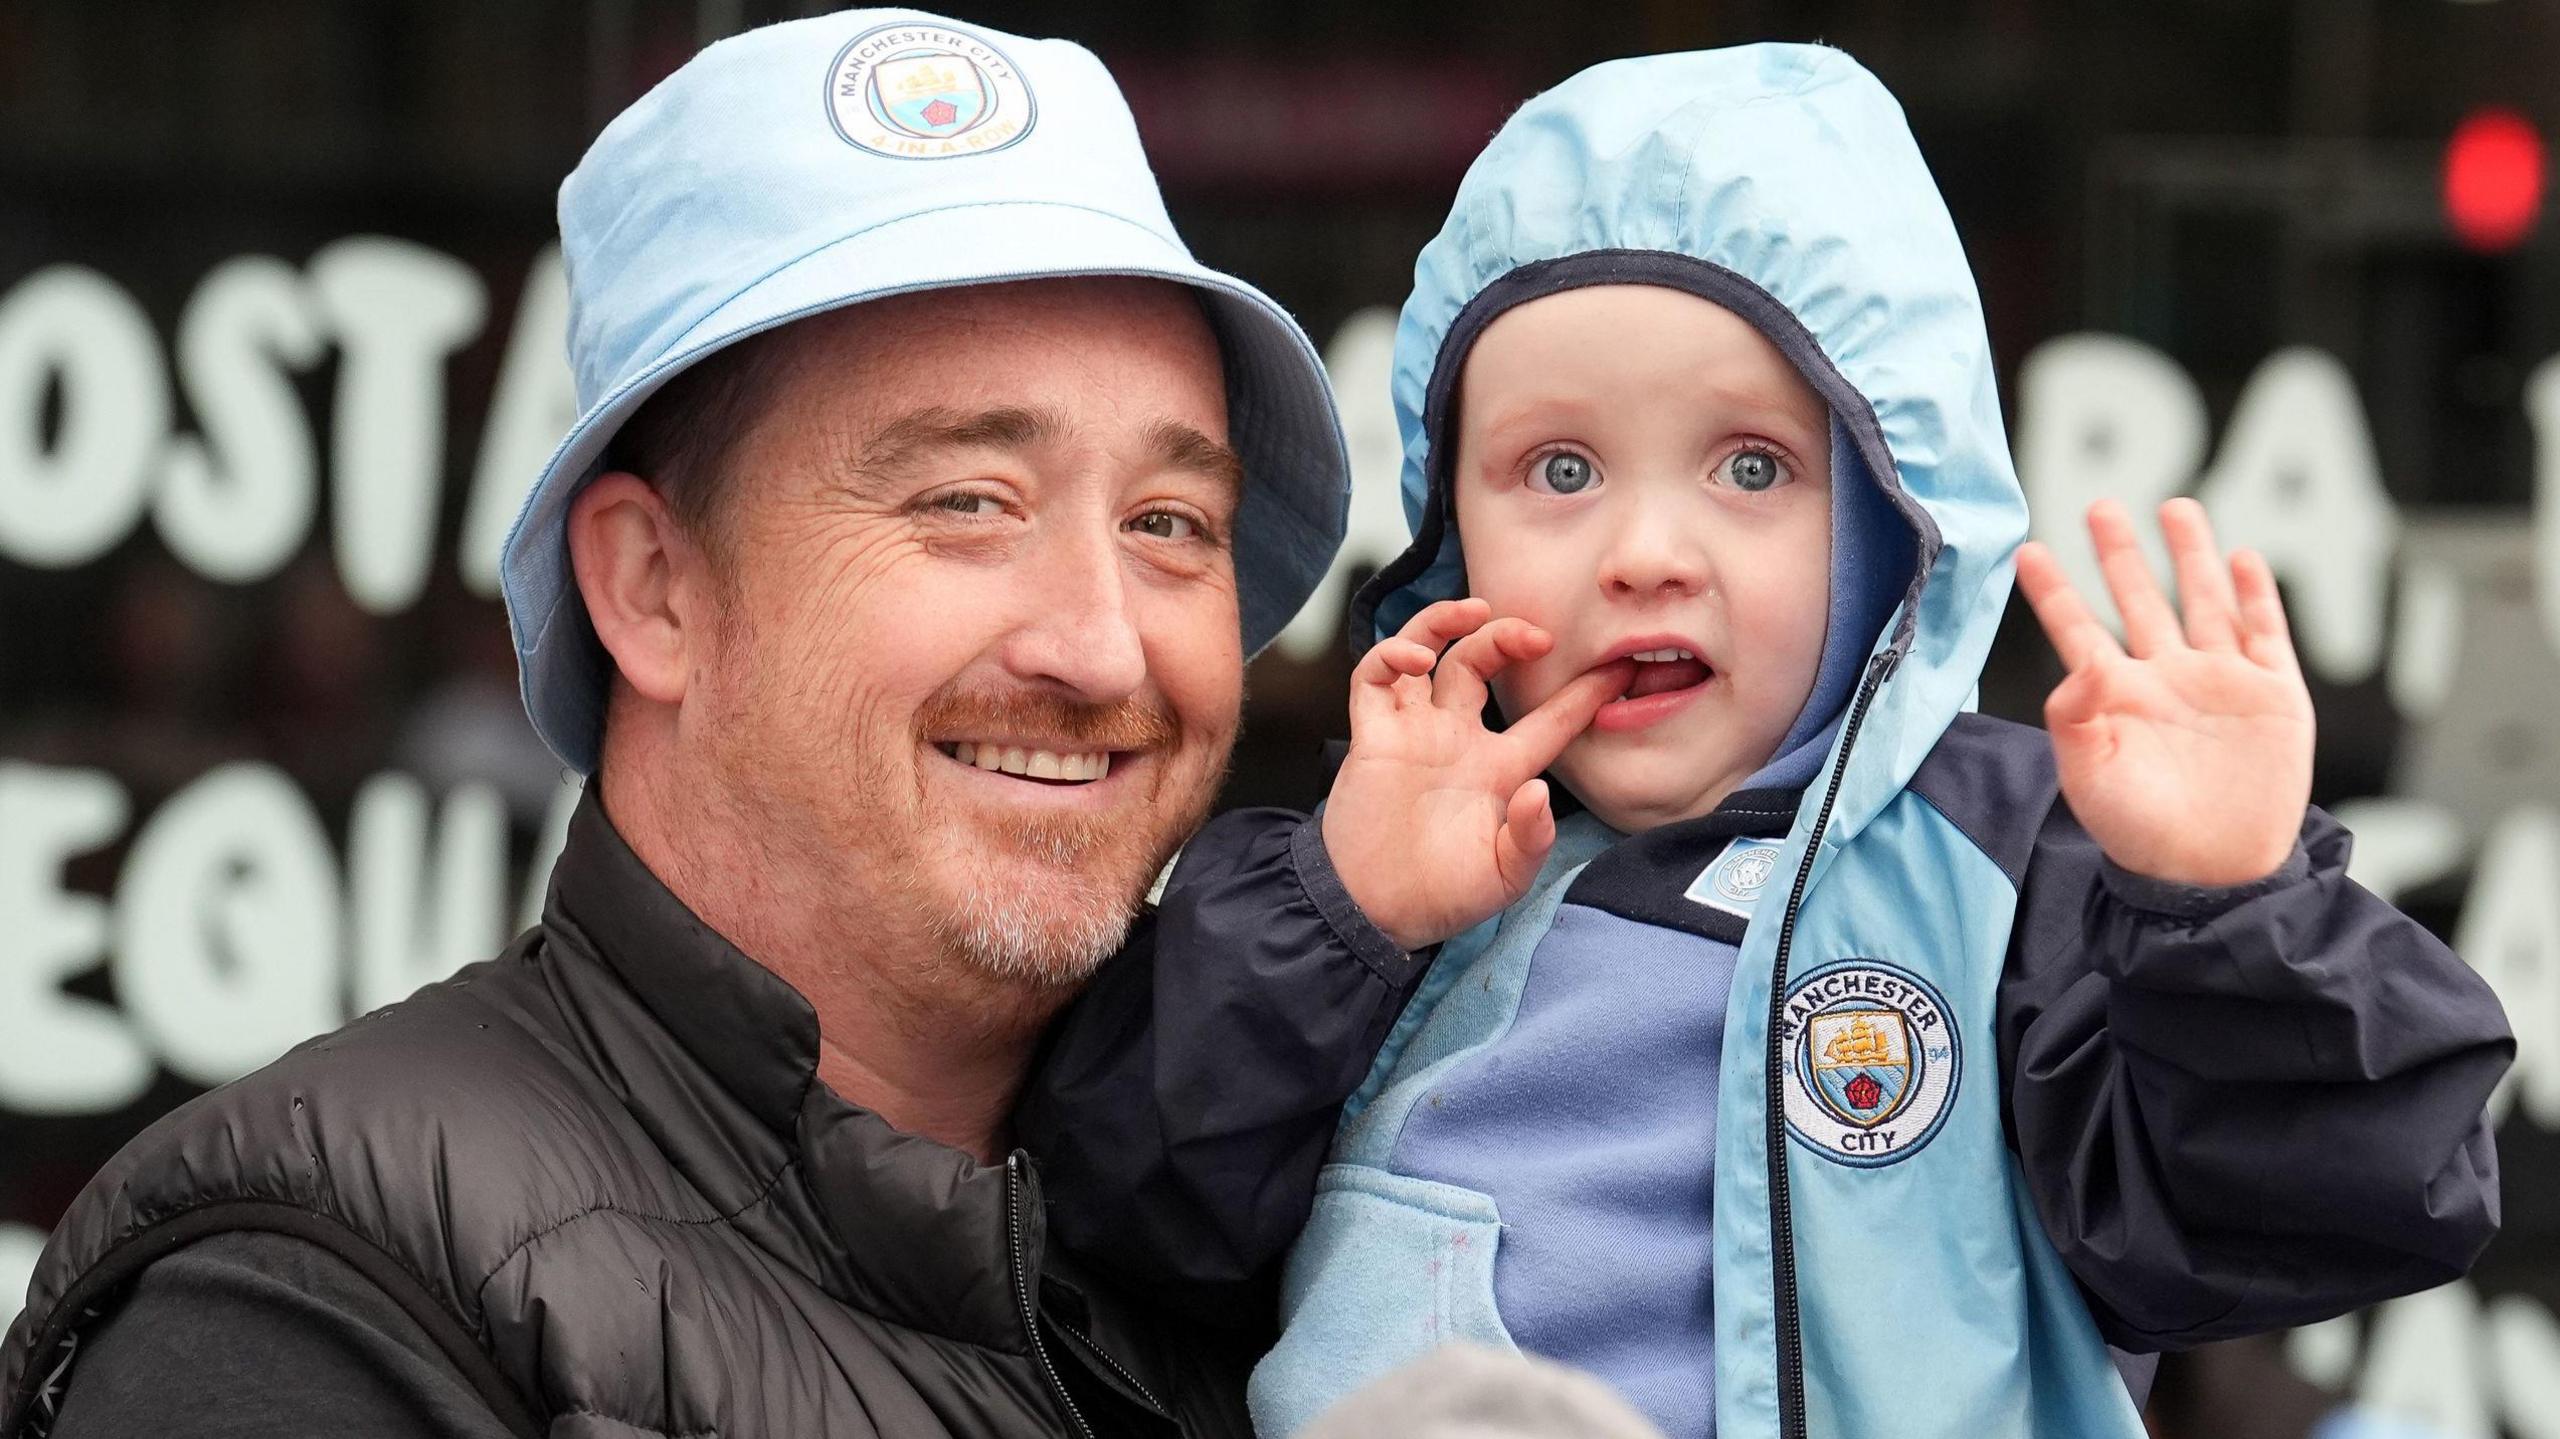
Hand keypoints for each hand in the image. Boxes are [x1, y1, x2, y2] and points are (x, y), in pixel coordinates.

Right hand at [1321, 599, 1634, 951]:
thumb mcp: (1505, 876)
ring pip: (1428, 654)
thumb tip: (1540, 791)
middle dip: (1508, 638)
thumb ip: (1531, 837)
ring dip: (1446, 623)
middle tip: (1535, 634)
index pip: (1547, 720)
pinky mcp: (1372, 736)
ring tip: (1473, 613)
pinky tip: (1415, 658)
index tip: (1620, 671)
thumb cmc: (1442, 897)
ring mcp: (1413, 733)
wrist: (1375, 912)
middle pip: (1482, 664)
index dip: (1583, 694)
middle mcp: (1456, 740)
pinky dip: (1391, 655)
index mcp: (1498, 769)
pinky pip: (1375, 679)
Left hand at [2015, 498, 2314, 887]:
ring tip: (2174, 507)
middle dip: (2122, 553)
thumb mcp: (2090, 776)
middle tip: (2100, 506)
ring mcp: (2219, 682)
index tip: (2028, 550)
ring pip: (2203, 601)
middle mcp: (2165, 679)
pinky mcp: (2271, 695)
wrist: (2211, 871)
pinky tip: (2242, 558)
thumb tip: (2077, 664)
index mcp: (2116, 696)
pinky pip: (2264, 633)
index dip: (2054, 591)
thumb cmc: (2140, 832)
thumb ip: (2075, 718)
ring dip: (2190, 554)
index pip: (2077, 628)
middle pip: (2140, 599)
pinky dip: (2255, 595)